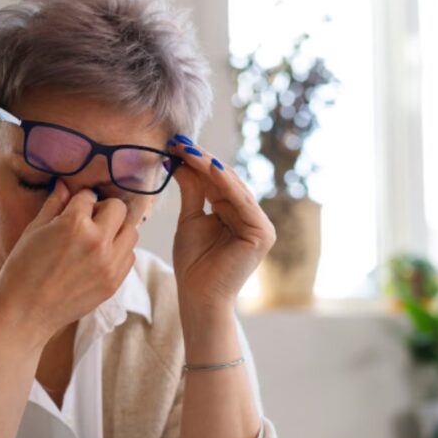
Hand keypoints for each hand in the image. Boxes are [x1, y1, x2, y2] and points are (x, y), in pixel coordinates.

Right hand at [0, 180, 138, 342]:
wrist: (25, 312)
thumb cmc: (22, 270)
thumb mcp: (34, 231)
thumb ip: (54, 205)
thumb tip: (64, 185)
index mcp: (75, 224)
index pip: (89, 196)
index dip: (78, 201)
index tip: (72, 209)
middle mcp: (98, 242)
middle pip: (118, 208)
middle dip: (103, 210)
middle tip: (88, 221)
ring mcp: (109, 264)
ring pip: (130, 232)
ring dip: (116, 230)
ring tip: (96, 240)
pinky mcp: (113, 283)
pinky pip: (129, 256)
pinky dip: (119, 252)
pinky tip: (99, 258)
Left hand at [168, 138, 275, 313]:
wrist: (198, 295)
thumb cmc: (193, 263)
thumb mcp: (190, 219)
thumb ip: (192, 190)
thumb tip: (180, 161)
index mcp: (236, 213)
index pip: (216, 181)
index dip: (196, 162)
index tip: (174, 144)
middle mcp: (252, 216)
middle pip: (225, 181)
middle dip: (201, 160)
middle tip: (179, 142)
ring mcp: (261, 225)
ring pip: (233, 187)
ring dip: (210, 167)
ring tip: (188, 150)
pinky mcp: (263, 234)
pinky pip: (241, 202)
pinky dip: (225, 184)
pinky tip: (208, 167)